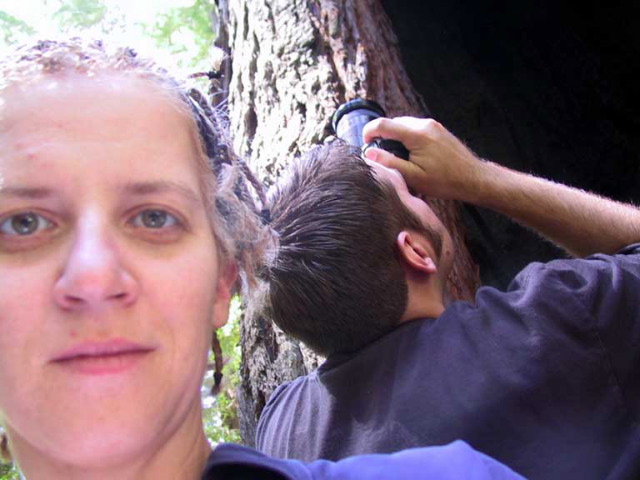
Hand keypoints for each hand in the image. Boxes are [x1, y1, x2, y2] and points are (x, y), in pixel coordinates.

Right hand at [362, 117, 484, 201]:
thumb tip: (369, 153)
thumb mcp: (413, 177)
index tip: (365, 144)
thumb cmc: (444, 182)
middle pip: (394, 122)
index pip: (383, 124)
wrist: (473, 179)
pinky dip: (408, 137)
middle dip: (383, 136)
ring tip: (397, 157)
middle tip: (381, 155)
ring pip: (405, 124)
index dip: (369, 132)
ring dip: (396, 136)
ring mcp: (433, 125)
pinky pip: (416, 128)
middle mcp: (425, 125)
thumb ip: (390, 163)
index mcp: (416, 135)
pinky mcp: (438, 129)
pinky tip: (411, 155)